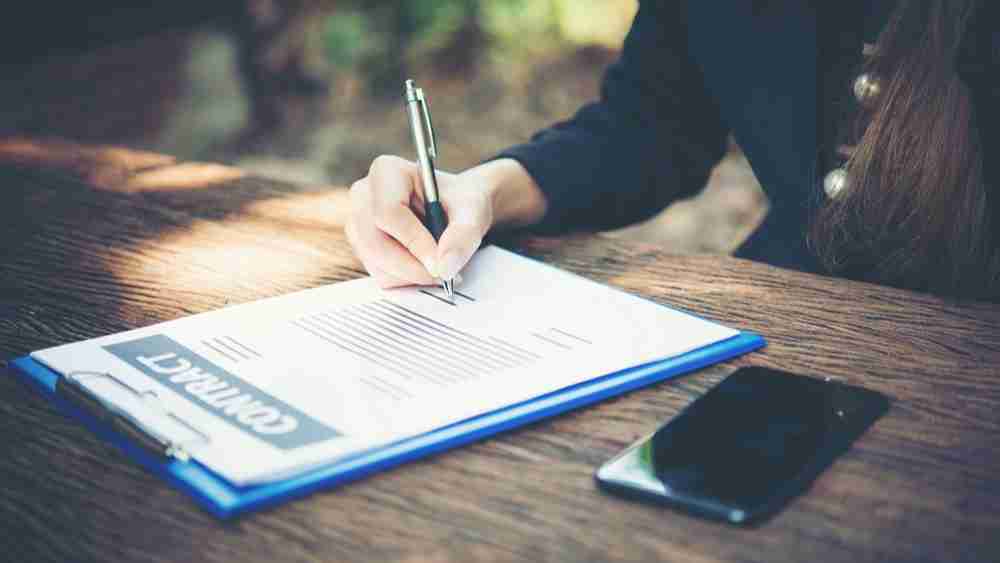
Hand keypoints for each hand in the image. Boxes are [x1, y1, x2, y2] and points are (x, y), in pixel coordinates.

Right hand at [346, 155, 494, 288]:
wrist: (455, 209)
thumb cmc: (460, 202)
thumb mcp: (472, 212)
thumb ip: (463, 236)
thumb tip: (445, 267)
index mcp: (387, 171)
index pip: (389, 213)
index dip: (415, 243)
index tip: (441, 264)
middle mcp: (364, 195)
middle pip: (376, 243)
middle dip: (412, 267)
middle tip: (444, 276)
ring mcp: (358, 223)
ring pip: (377, 263)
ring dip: (412, 275)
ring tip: (440, 267)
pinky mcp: (362, 247)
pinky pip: (380, 274)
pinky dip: (406, 280)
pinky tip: (425, 267)